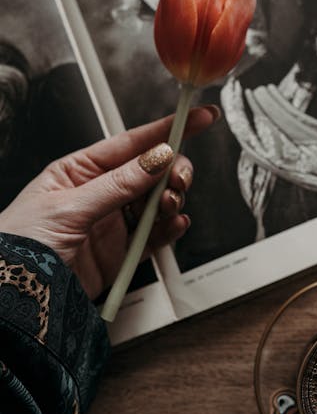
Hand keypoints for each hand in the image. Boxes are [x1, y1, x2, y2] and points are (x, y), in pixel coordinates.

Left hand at [0, 106, 218, 299]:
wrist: (18, 296)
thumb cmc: (22, 245)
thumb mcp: (69, 207)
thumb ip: (118, 184)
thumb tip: (156, 158)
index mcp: (80, 170)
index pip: (131, 142)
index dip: (168, 129)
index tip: (200, 117)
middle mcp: (100, 192)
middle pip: (152, 171)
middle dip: (173, 171)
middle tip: (179, 178)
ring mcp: (113, 221)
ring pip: (158, 201)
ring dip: (171, 200)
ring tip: (169, 206)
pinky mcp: (124, 250)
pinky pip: (157, 234)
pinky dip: (171, 228)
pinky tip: (175, 224)